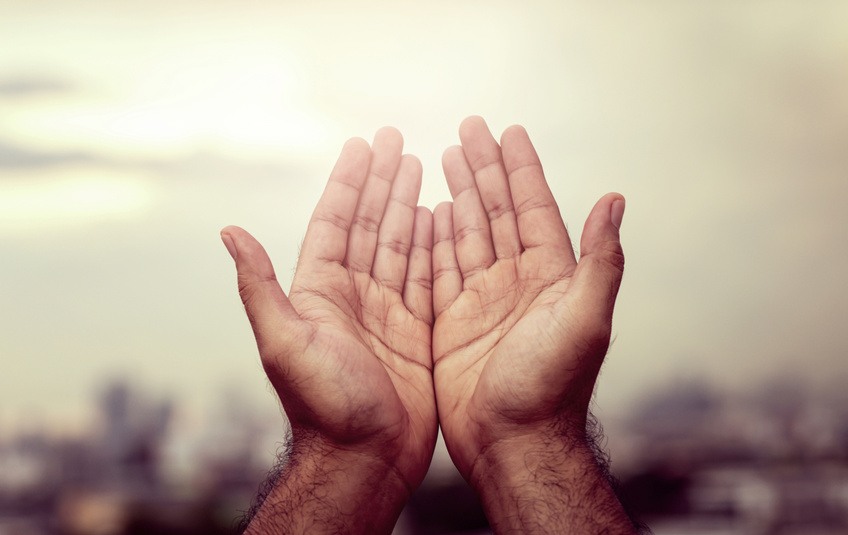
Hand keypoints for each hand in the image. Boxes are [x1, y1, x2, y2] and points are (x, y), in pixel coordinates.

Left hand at [223, 128, 436, 531]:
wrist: (362, 462)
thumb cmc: (321, 409)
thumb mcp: (284, 342)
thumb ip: (260, 286)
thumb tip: (228, 231)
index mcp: (319, 293)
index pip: (335, 223)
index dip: (349, 182)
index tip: (362, 144)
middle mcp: (351, 298)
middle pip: (370, 225)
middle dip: (382, 182)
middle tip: (395, 139)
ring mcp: (385, 316)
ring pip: (400, 246)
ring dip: (409, 205)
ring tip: (421, 165)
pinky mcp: (415, 336)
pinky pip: (427, 279)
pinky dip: (436, 247)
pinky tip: (444, 218)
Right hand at [430, 117, 625, 480]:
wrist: (513, 445)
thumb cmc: (552, 389)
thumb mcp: (584, 320)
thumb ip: (600, 261)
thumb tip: (615, 199)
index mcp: (549, 277)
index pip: (532, 209)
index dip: (520, 169)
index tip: (508, 131)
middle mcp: (516, 284)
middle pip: (496, 213)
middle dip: (482, 169)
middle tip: (467, 129)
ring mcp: (483, 303)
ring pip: (465, 235)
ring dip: (457, 195)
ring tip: (441, 157)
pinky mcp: (452, 325)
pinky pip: (438, 271)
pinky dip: (430, 239)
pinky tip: (424, 212)